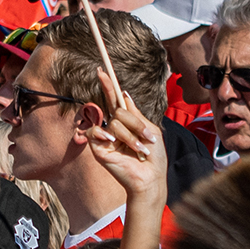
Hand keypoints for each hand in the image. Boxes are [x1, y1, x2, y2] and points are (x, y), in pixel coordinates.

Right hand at [85, 69, 165, 206]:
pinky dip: (105, 135)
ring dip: (129, 136)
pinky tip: (114, 143)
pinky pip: (95, 131)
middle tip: (147, 138)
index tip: (102, 70)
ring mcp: (105, 137)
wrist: (150, 177)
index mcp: (126, 121)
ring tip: (139, 149)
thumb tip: (124, 93)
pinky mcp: (97, 147)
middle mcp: (113, 127)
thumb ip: (136, 113)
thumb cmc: (154, 156)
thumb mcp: (151, 129)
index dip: (108, 85)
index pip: (114, 100)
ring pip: (113, 122)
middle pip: (118, 109)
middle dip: (135, 123)